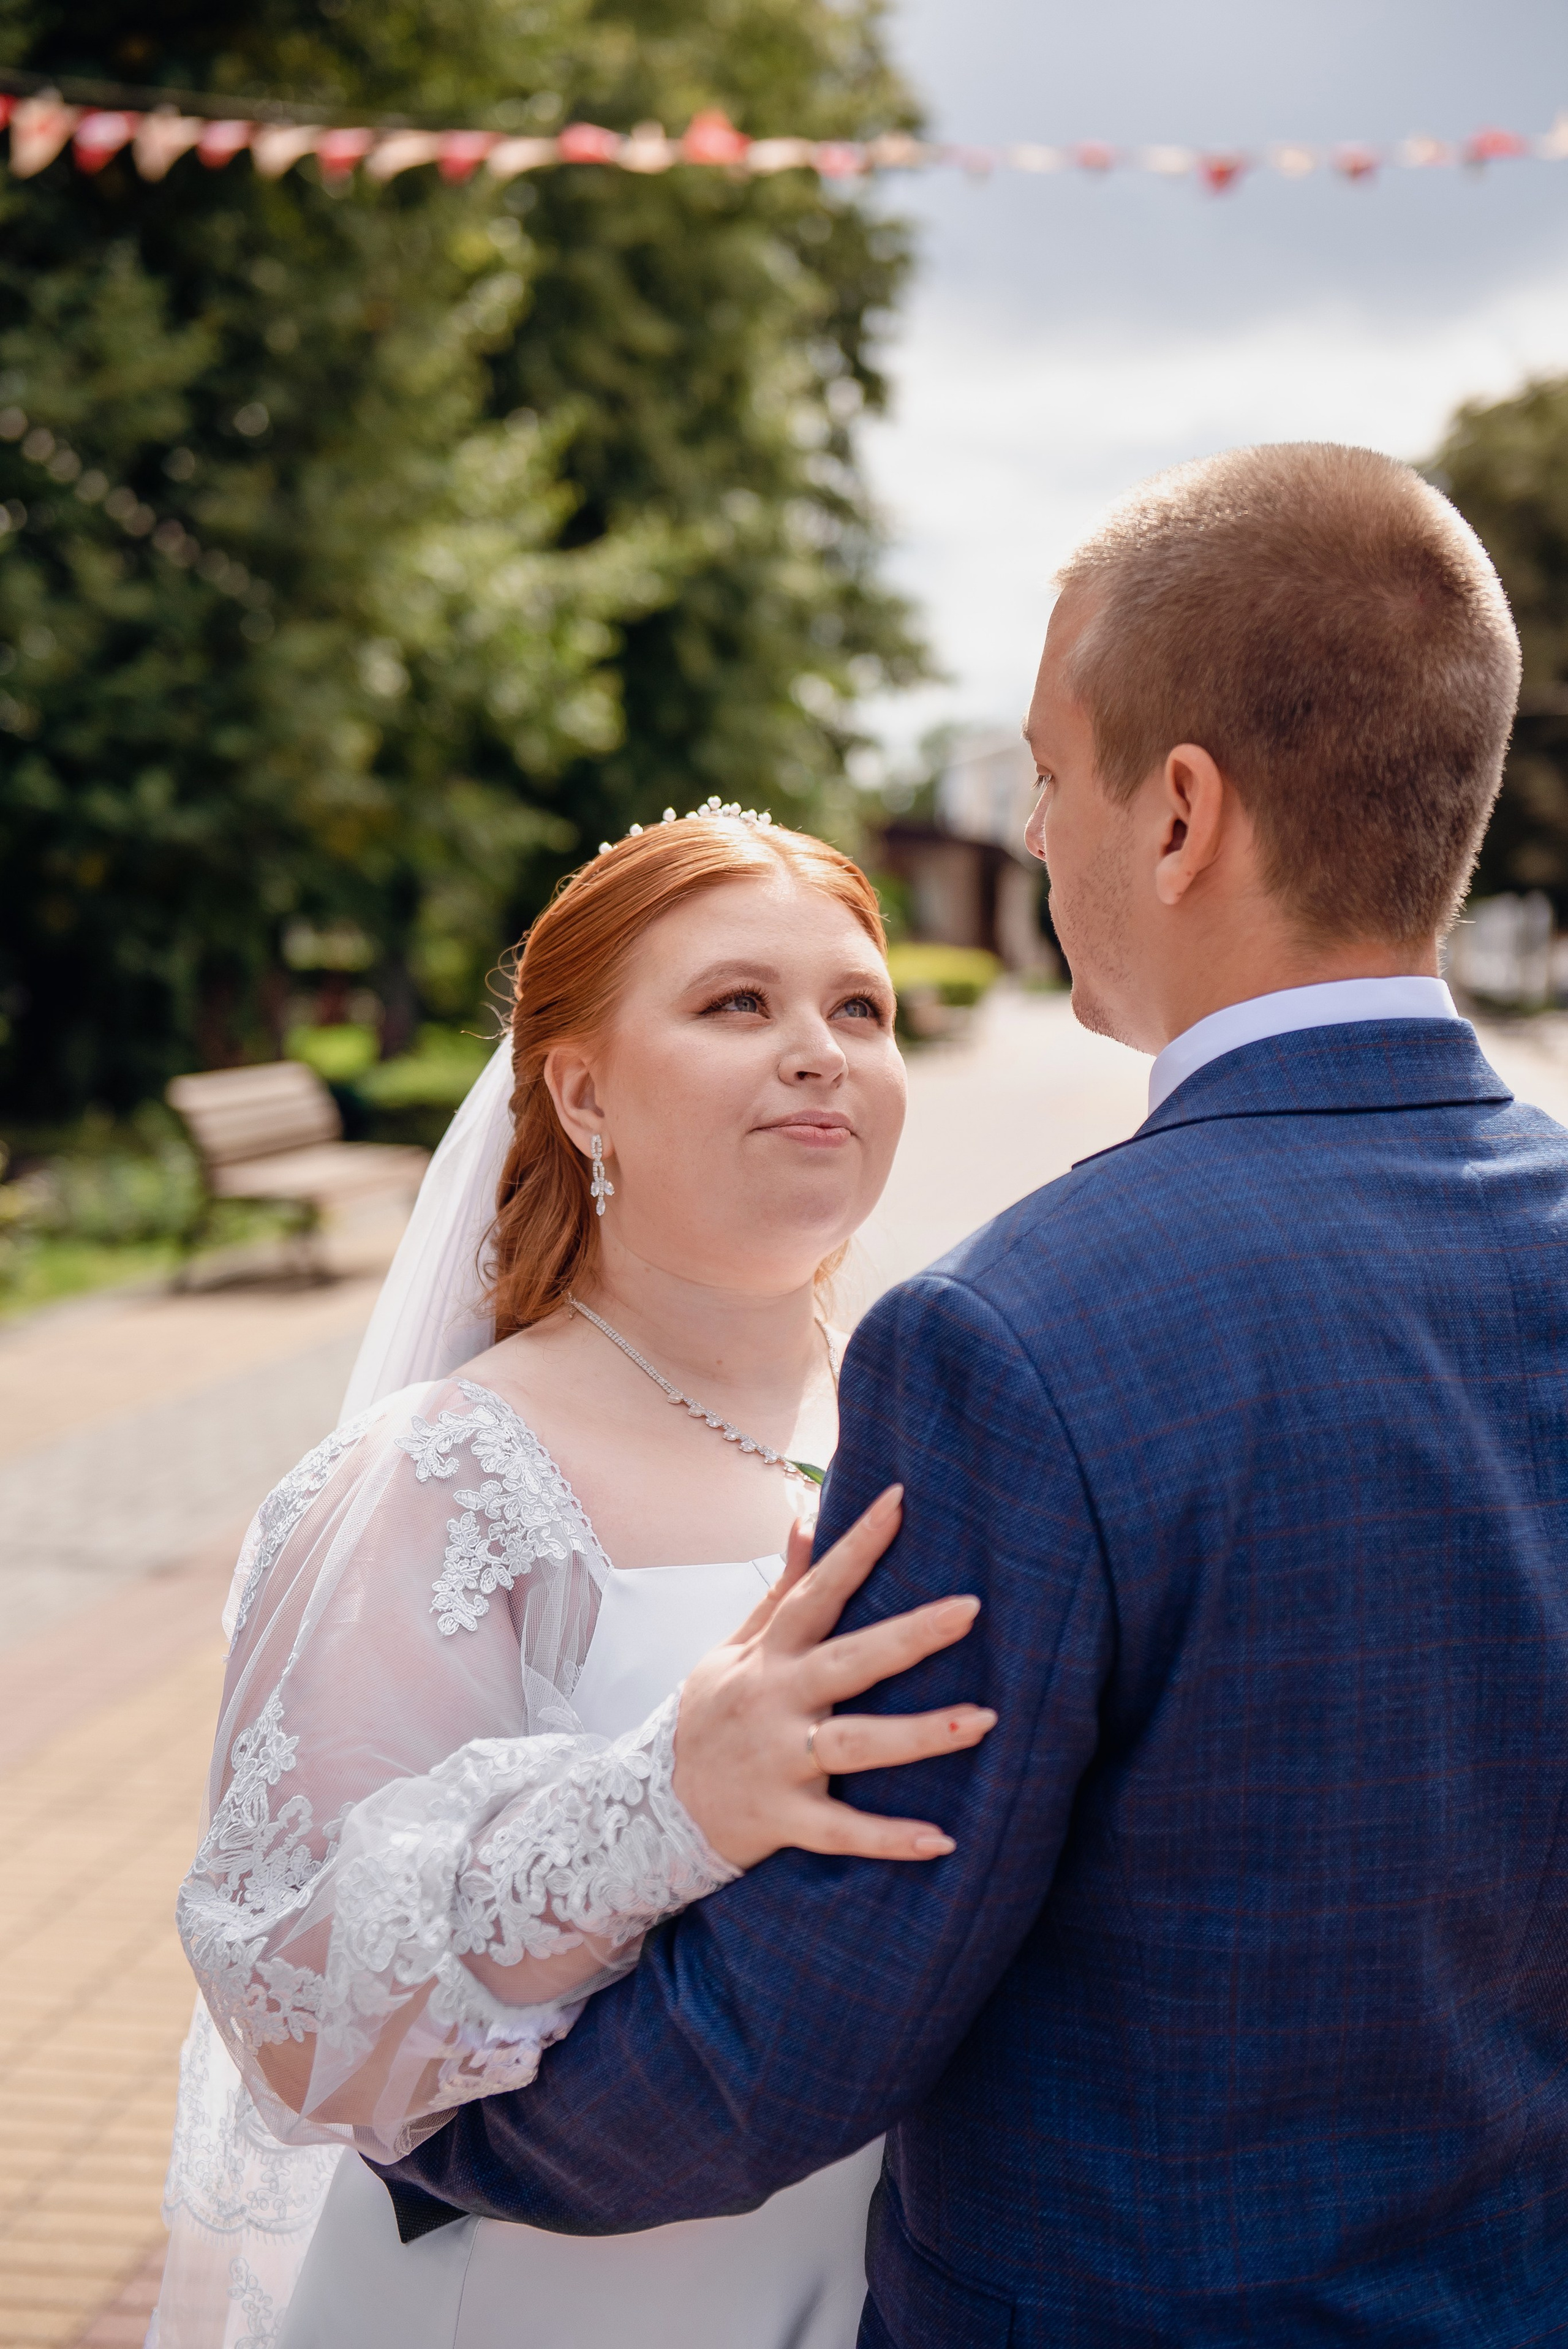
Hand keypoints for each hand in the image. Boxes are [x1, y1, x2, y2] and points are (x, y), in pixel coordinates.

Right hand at [672, 1486, 994, 1870]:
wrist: (653, 1808)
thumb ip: (782, 1590)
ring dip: (920, 1735)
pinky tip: (941, 1840)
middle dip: (910, 1636)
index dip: (857, 1543)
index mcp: (770, 1655)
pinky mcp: (783, 1819)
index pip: (818, 1589)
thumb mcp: (737, 1647)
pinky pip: (841, 1832)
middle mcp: (776, 1700)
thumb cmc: (714, 1717)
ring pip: (855, 1744)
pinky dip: (887, 1838)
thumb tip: (808, 1516)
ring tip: (986, 1720)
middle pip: (849, 1661)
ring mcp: (779, 1761)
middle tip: (971, 1607)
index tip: (900, 1499)